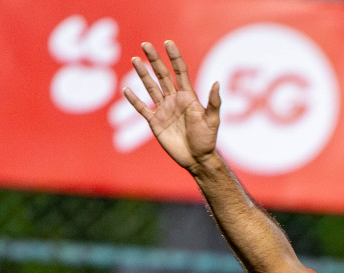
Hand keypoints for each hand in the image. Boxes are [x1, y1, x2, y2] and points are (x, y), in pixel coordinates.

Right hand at [125, 40, 220, 171]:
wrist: (197, 159)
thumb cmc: (207, 140)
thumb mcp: (212, 120)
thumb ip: (213, 102)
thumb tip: (217, 82)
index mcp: (188, 97)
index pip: (180, 72)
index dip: (174, 57)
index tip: (168, 43)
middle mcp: (174, 100)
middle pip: (162, 75)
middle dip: (154, 59)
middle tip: (145, 44)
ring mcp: (163, 110)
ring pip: (150, 87)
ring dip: (142, 74)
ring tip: (135, 59)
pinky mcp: (155, 122)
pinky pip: (142, 109)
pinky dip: (134, 100)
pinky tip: (126, 89)